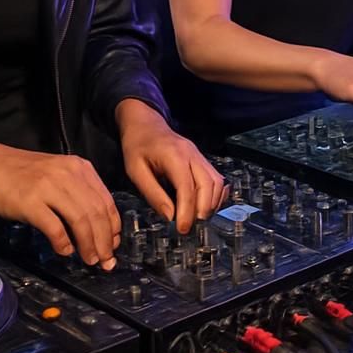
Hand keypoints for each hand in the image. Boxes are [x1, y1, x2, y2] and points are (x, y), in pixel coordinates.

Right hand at [0, 136, 122, 268]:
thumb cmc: (26, 174)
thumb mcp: (60, 174)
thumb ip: (79, 193)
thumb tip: (99, 228)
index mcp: (80, 168)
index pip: (106, 201)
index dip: (113, 227)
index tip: (113, 245)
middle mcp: (68, 175)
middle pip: (96, 212)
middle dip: (104, 241)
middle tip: (106, 261)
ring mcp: (49, 187)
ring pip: (80, 219)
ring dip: (88, 244)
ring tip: (90, 260)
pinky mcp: (30, 202)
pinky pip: (54, 226)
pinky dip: (63, 242)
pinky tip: (64, 252)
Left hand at [116, 100, 226, 235]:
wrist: (145, 123)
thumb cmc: (137, 147)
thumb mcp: (135, 171)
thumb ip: (153, 193)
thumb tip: (169, 216)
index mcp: (174, 156)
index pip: (187, 187)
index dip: (187, 211)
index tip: (182, 229)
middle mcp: (193, 154)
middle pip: (209, 185)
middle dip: (203, 209)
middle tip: (190, 227)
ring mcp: (200, 156)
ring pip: (217, 182)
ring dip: (211, 203)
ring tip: (198, 219)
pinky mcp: (202, 159)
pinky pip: (217, 178)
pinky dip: (216, 195)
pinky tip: (206, 206)